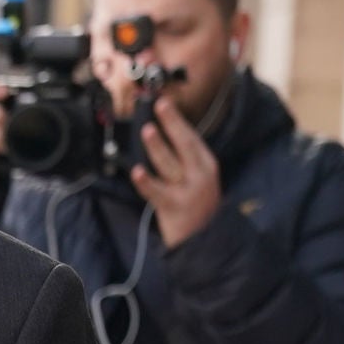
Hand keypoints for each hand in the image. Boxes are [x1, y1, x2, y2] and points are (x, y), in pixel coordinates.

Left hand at [131, 95, 223, 245]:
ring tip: (148, 130)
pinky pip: (156, 192)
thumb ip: (187, 160)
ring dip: (158, 146)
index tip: (165, 103)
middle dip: (172, 123)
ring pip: (169, 164)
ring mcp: (187, 191)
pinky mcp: (173, 207)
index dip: (177, 120)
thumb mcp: (200, 179)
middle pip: (185, 144)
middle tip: (160, 105)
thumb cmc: (197, 206)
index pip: (191, 138)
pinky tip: (137, 172)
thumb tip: (167, 135)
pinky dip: (146, 182)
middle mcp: (199, 175)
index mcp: (206, 165)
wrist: (205, 240)